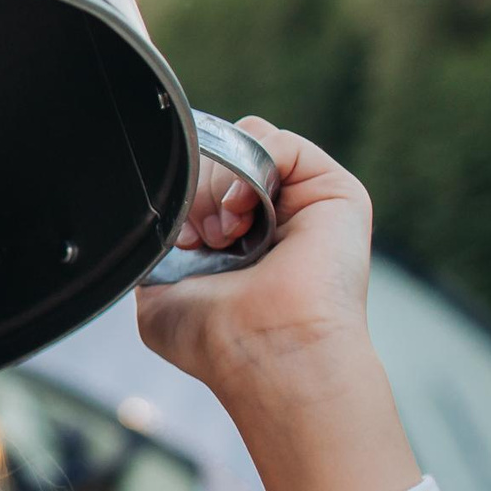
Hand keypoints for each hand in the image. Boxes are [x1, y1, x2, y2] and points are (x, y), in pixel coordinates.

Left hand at [134, 114, 373, 394]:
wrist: (263, 349)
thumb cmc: (214, 337)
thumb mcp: (158, 290)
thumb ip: (156, 248)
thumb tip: (157, 216)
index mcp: (233, 240)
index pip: (197, 180)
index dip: (179, 197)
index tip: (179, 240)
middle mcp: (269, 218)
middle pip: (218, 156)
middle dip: (196, 191)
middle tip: (203, 239)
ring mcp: (302, 202)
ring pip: (245, 144)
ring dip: (219, 182)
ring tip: (224, 233)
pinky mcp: (333, 190)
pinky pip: (280, 141)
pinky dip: (252, 165)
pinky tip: (242, 212)